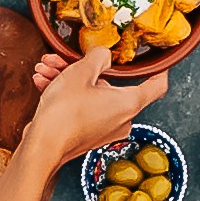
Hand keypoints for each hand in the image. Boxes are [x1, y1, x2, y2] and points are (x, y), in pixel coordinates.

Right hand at [18, 46, 162, 169]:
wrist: (41, 146)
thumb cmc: (63, 114)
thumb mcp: (81, 72)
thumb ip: (98, 57)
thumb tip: (104, 54)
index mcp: (129, 103)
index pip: (157, 85)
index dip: (158, 70)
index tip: (156, 61)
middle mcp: (121, 119)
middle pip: (111, 85)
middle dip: (86, 68)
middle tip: (68, 59)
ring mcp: (104, 129)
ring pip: (92, 94)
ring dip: (70, 79)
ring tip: (48, 69)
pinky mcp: (88, 134)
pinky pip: (82, 107)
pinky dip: (67, 94)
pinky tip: (45, 82)